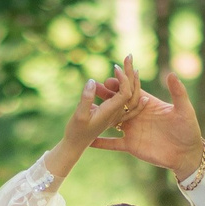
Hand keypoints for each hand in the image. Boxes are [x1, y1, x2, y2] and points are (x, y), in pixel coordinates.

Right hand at [42, 63, 143, 182]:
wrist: (74, 150)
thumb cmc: (76, 134)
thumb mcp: (79, 116)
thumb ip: (86, 99)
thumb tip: (92, 81)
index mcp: (113, 111)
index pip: (126, 92)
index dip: (123, 78)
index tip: (116, 65)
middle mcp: (118, 114)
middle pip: (131, 92)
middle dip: (130, 74)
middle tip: (128, 55)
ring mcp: (117, 118)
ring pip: (129, 100)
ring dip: (128, 84)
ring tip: (125, 70)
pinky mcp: (113, 121)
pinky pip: (123, 109)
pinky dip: (124, 97)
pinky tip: (117, 90)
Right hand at [86, 66, 204, 176]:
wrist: (186, 155)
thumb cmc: (189, 130)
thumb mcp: (184, 110)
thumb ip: (178, 92)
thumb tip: (171, 73)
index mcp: (148, 104)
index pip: (133, 89)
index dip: (124, 80)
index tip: (113, 70)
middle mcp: (138, 115)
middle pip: (118, 102)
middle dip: (106, 94)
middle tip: (94, 85)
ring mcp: (133, 130)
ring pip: (112, 120)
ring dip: (100, 113)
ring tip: (86, 106)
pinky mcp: (130, 145)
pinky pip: (112, 143)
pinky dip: (100, 142)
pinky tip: (87, 140)